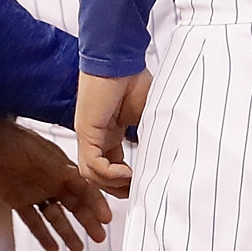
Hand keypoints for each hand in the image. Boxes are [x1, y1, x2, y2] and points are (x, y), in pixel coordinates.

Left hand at [0, 121, 111, 250]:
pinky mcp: (17, 201)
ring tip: (78, 248)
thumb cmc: (10, 138)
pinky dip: (42, 235)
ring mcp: (35, 192)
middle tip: (99, 236)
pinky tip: (52, 246)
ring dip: (67, 232)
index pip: (84, 188)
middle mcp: (51, 181)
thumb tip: (83, 181)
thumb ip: (61, 170)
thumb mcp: (41, 153)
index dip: (96, 203)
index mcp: (60, 167)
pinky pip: (33, 221)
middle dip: (87, 221)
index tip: (106, 218)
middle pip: (74, 205)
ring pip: (55, 217)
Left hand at [76, 70, 140, 194]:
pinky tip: (127, 174)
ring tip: (133, 184)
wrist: (120, 59)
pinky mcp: (86, 132)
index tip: (144, 183)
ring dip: (113, 186)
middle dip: (118, 189)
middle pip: (99, 176)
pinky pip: (92, 165)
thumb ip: (150, 137)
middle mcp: (97, 137)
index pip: (111, 167)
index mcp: (109, 133)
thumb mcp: (148, 115)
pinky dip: (109, 175)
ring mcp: (89, 135)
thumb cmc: (134, 79)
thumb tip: (165, 157)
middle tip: (138, 192)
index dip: (126, 180)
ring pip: (92, 175)